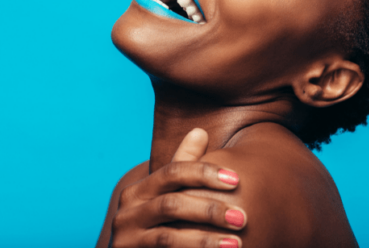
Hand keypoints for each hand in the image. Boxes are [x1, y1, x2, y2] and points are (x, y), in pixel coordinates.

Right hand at [109, 129, 245, 247]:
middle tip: (242, 218)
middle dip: (210, 210)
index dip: (204, 173)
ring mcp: (126, 240)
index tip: (236, 180)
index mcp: (138, 191)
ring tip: (236, 243)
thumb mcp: (166, 196)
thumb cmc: (156, 226)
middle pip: (171, 204)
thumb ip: (182, 166)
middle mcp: (127, 213)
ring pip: (169, 237)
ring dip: (205, 240)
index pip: (172, 172)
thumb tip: (200, 131)